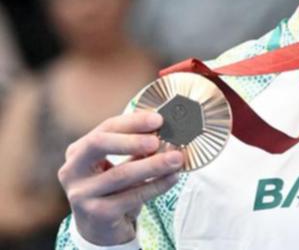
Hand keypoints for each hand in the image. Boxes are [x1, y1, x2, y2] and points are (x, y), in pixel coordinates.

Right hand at [58, 111, 183, 245]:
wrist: (100, 227)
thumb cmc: (113, 187)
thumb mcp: (119, 163)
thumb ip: (135, 146)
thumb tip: (165, 129)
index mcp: (78, 151)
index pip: (105, 128)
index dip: (132, 121)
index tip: (158, 119)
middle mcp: (73, 171)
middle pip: (99, 145)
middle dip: (132, 140)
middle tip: (158, 140)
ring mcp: (82, 194)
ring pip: (121, 174)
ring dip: (153, 165)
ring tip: (176, 159)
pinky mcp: (97, 214)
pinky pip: (132, 196)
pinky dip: (156, 185)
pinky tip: (172, 178)